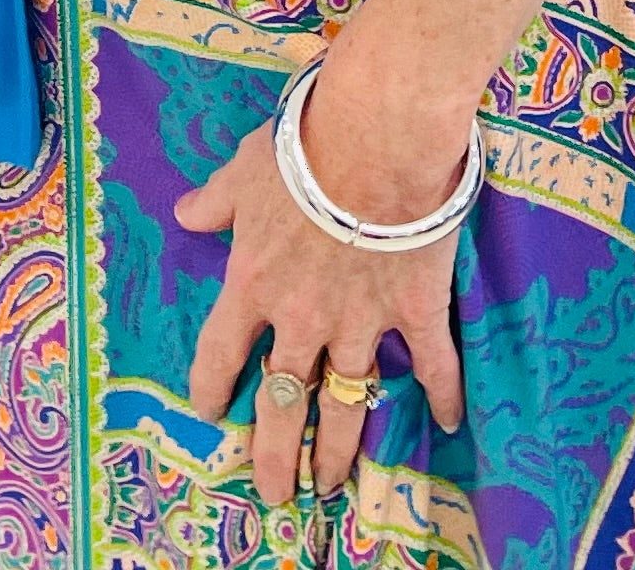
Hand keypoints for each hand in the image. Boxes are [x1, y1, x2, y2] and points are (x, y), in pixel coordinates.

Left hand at [173, 61, 469, 502]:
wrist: (376, 140)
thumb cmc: (302, 147)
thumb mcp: (244, 169)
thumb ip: (215, 199)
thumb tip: (184, 212)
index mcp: (253, 284)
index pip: (220, 351)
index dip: (211, 385)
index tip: (209, 412)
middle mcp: (302, 318)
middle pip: (282, 402)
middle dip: (274, 454)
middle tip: (275, 494)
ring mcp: (361, 322)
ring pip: (345, 403)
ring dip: (337, 449)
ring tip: (332, 486)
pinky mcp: (415, 311)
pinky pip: (431, 364)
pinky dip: (444, 394)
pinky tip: (450, 424)